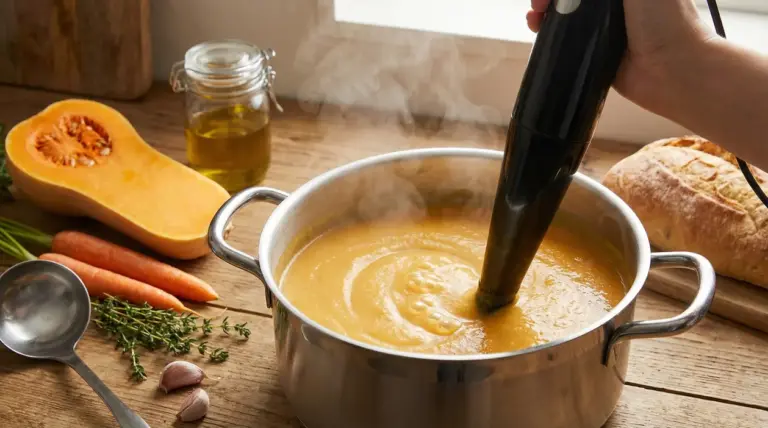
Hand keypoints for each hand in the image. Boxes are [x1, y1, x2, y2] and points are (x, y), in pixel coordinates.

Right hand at [526, 0, 717, 112]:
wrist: (673, 69)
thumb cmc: (666, 19)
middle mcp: (615, 4)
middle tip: (538, 4)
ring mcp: (603, 27)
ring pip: (566, 13)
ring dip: (546, 11)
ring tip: (535, 17)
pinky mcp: (594, 51)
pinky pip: (567, 39)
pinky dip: (550, 32)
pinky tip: (538, 29)